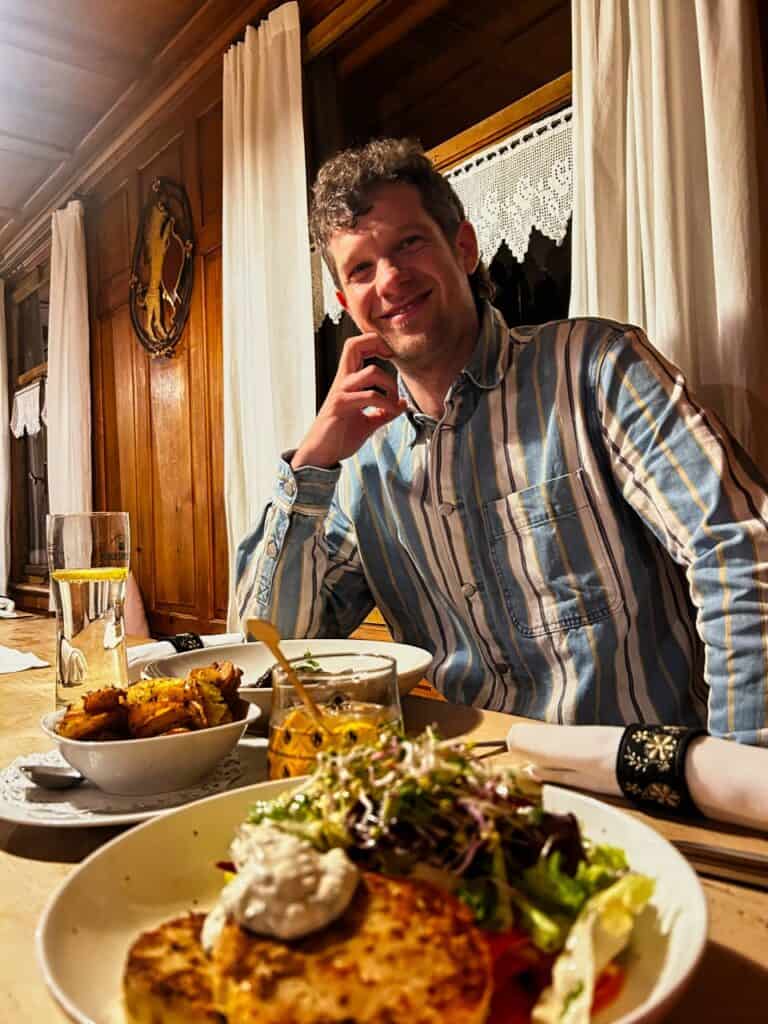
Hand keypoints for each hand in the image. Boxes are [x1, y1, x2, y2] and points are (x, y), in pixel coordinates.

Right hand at [292, 333, 407, 468]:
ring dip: (391, 385)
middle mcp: (343, 382)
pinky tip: (390, 413)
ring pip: (371, 372)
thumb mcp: (368, 423)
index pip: (356, 348)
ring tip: (395, 402)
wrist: (320, 454)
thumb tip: (402, 404)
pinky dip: (387, 403)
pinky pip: (370, 396)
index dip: (374, 343)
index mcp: (348, 382)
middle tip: (391, 358)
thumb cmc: (338, 437)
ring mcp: (341, 393)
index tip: (390, 355)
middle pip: (353, 345)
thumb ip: (384, 412)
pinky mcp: (341, 406)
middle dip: (377, 343)